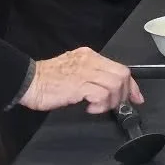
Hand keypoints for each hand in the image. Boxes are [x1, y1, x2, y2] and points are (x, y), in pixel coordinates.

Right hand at [22, 48, 143, 113]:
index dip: (132, 85)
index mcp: (90, 56)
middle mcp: (90, 60)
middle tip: (117, 106)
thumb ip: (90, 75)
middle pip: (122, 75)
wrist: (28, 81)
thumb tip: (107, 89)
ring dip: (112, 101)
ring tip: (99, 107)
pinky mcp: (79, 84)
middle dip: (125, 94)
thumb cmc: (47, 80)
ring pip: (115, 85)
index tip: (136, 97)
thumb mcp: (74, 71)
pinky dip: (101, 105)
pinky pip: (102, 95)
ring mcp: (85, 71)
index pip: (119, 67)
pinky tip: (90, 108)